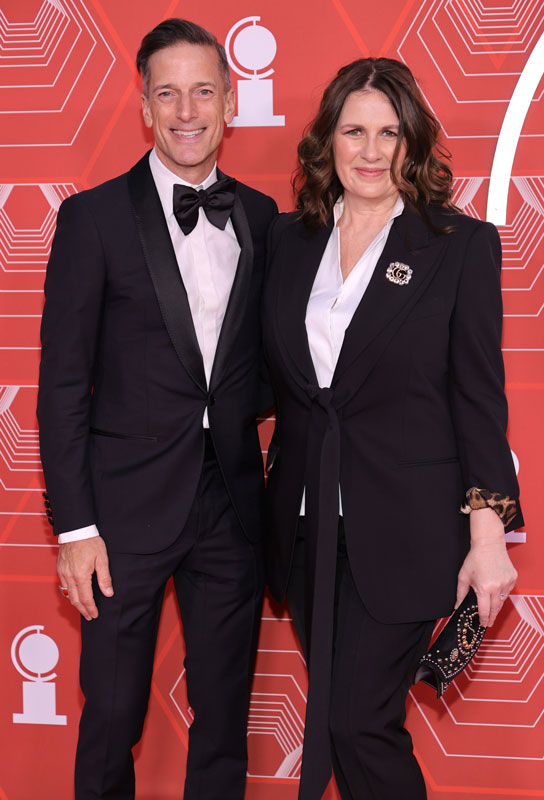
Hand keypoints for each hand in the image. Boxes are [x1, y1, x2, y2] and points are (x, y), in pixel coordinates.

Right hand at [57, 537, 112, 620]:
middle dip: (83, 610)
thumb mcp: (102, 559)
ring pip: (67, 594)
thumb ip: (105, 578)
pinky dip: (69, 594)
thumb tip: (108, 593)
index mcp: (81, 575)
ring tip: (83, 609)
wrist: (76, 530)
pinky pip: (63, 586)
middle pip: (75, 599)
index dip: (91, 608)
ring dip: (75, 603)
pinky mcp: (60, 569)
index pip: (86, 598)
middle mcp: (70, 576)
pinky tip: (74, 595)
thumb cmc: (91, 542)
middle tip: (89, 616)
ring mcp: (63, 573)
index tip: (94, 615)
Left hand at [456, 507, 516, 626]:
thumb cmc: (475, 559)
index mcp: (484, 588)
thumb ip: (460, 594)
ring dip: (497, 606)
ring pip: (503, 601)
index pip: (485, 610)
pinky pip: (508, 592)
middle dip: (492, 617)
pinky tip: (497, 594)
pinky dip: (502, 595)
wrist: (489, 544)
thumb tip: (456, 606)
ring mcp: (507, 583)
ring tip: (492, 611)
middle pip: (496, 609)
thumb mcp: (463, 576)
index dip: (484, 619)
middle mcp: (497, 587)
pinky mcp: (513, 579)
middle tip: (489, 623)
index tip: (483, 625)